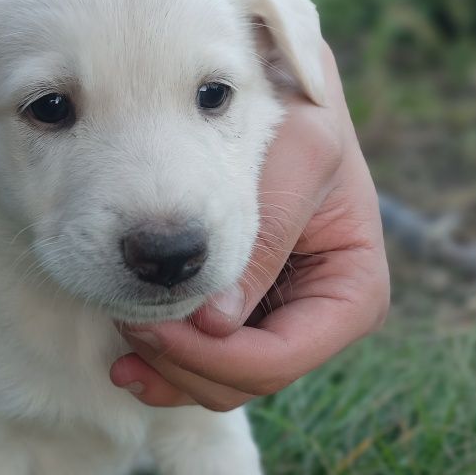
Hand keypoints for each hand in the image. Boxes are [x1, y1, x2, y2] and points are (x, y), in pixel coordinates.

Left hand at [110, 44, 389, 409]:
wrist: (278, 92)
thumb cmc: (300, 112)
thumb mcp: (298, 156)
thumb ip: (264, 237)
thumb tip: (217, 325)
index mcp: (355, 292)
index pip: (279, 359)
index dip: (214, 358)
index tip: (155, 325)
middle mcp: (322, 320)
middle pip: (246, 381)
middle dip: (184, 365)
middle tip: (127, 322)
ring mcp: (281, 321)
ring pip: (220, 382)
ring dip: (167, 369)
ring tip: (121, 333)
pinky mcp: (244, 314)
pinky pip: (204, 361)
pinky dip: (165, 361)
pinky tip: (125, 352)